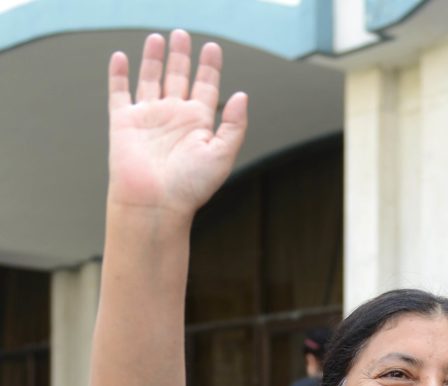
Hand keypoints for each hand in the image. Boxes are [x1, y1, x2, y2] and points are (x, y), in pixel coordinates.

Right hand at [107, 30, 247, 217]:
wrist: (154, 203)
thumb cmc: (189, 186)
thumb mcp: (221, 155)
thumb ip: (234, 125)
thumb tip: (242, 95)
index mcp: (197, 124)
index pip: (205, 88)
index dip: (209, 67)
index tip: (212, 48)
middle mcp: (173, 118)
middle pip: (178, 78)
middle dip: (181, 56)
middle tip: (183, 34)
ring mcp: (148, 117)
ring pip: (151, 79)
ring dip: (155, 59)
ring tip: (159, 38)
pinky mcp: (124, 121)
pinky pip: (120, 92)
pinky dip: (120, 74)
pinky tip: (122, 56)